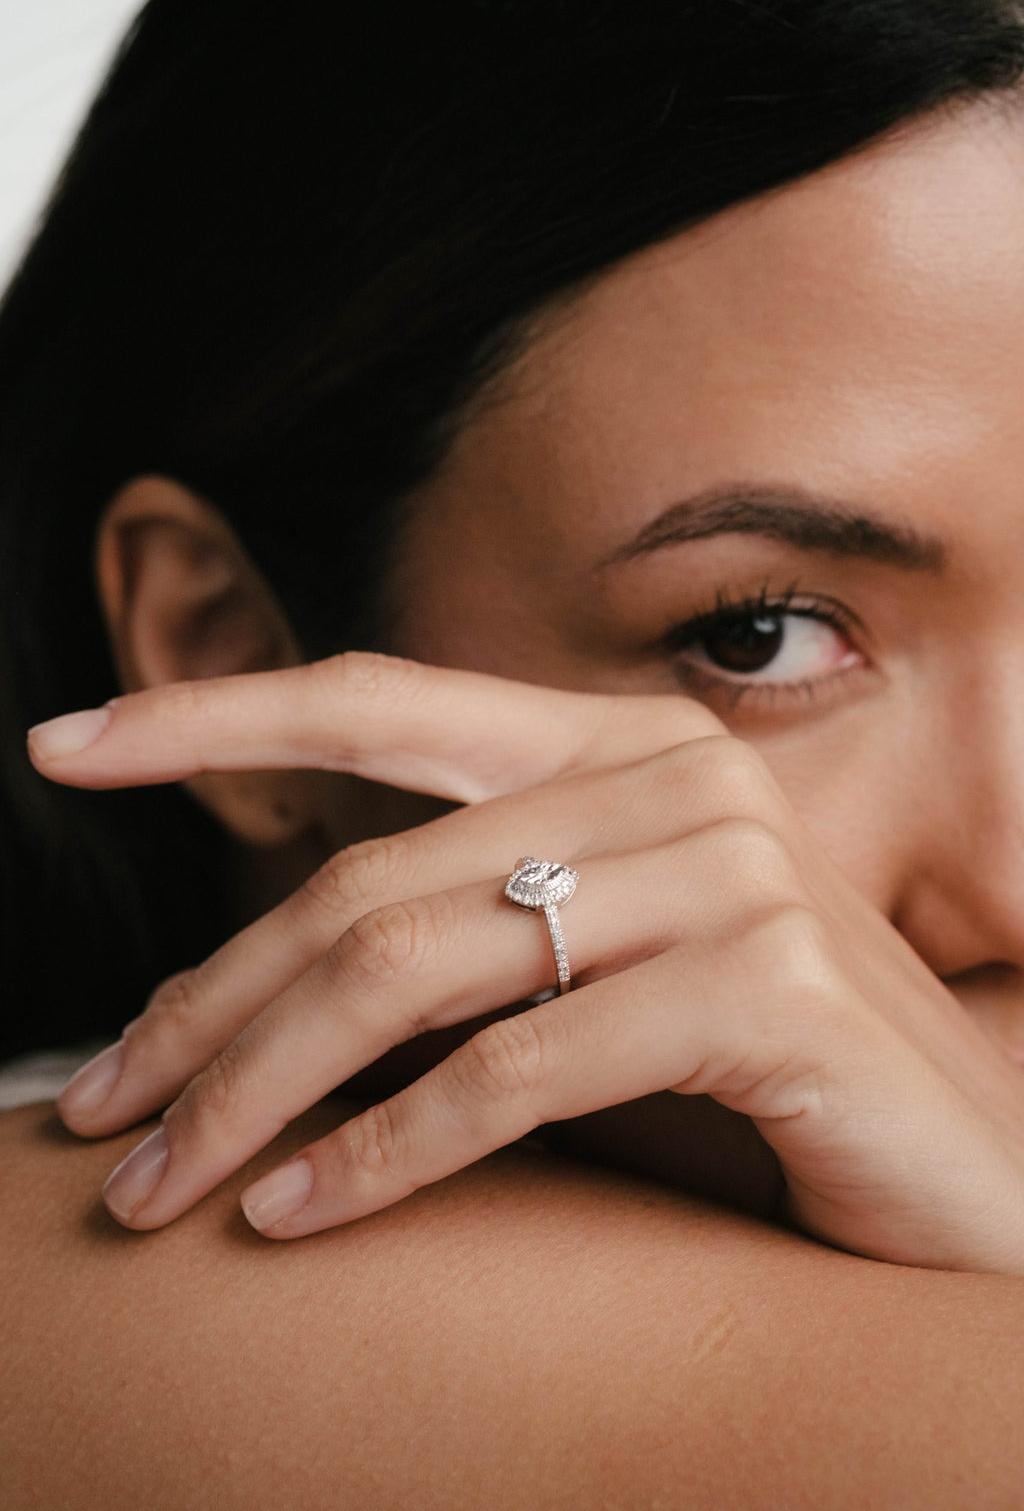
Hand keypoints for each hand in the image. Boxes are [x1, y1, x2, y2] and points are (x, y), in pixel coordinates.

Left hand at [33, 654, 1023, 1270]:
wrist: (964, 1165)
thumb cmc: (757, 1074)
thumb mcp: (595, 972)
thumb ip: (468, 933)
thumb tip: (255, 985)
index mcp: (623, 745)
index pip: (384, 701)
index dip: (215, 717)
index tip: (64, 745)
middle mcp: (674, 776)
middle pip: (371, 879)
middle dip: (208, 1006)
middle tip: (101, 1112)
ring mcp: (726, 871)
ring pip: (417, 971)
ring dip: (262, 1091)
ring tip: (164, 1188)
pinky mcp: (761, 987)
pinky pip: (514, 1071)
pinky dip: (385, 1152)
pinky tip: (298, 1212)